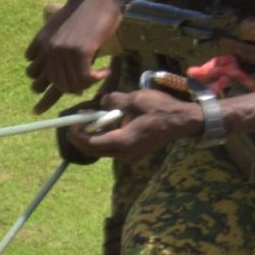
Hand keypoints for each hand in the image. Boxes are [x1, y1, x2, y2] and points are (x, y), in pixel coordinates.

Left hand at [32, 0, 121, 96]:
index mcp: (40, 42)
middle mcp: (48, 49)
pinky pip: (85, 79)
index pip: (32, 73)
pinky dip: (96, 78)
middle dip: (63, 89)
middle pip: (47, 84)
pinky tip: (104, 72)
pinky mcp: (80, 52)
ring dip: (83, 85)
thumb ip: (51, 45)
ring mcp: (63, 51)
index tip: (60, 83)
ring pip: (68, 85)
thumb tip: (54, 73)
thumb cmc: (83, 12)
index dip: (45, 82)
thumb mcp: (57, 26)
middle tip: (79, 87)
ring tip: (95, 77)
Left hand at [64, 86, 200, 161]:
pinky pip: (114, 148)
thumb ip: (114, 100)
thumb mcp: (134, 99)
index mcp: (123, 142)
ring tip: (91, 119)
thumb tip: (102, 101)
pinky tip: (107, 123)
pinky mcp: (136, 152)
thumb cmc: (160, 109)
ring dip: (94, 136)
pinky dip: (106, 137)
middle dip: (82, 137)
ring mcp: (131, 155)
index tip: (71, 123)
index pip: (90, 143)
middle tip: (77, 121)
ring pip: (104, 150)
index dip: (77, 134)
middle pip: (94, 150)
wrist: (183, 121)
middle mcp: (125, 154)